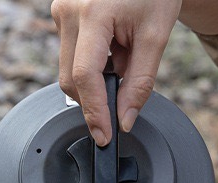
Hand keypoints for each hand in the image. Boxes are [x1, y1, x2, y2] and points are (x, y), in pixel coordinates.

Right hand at [51, 0, 181, 144]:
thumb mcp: (156, 35)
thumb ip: (140, 83)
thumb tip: (124, 120)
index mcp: (93, 12)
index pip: (85, 76)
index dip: (94, 111)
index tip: (104, 135)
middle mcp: (69, 10)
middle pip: (72, 79)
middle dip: (96, 95)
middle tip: (125, 84)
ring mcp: (61, 10)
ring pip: (69, 69)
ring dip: (95, 77)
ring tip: (122, 53)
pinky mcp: (61, 13)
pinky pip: (71, 54)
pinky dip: (92, 62)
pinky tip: (111, 45)